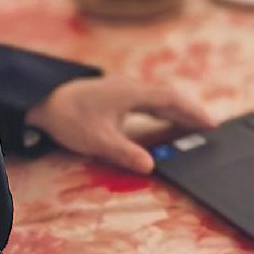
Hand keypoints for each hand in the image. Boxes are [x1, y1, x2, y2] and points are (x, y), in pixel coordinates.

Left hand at [24, 75, 215, 173]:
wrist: (42, 100)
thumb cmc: (69, 118)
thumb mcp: (98, 140)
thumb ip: (125, 153)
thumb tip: (151, 167)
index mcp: (132, 93)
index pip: (171, 101)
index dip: (192, 112)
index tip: (211, 125)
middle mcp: (131, 87)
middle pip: (168, 97)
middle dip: (190, 112)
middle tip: (209, 127)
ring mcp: (122, 89)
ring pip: (157, 97)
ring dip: (176, 110)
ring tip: (192, 125)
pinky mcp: (114, 94)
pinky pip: (147, 99)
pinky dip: (161, 109)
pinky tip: (162, 119)